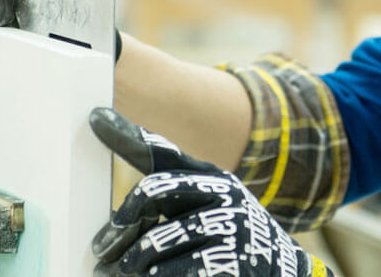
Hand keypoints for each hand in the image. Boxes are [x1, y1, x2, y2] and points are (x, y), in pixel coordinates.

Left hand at [88, 108, 333, 276]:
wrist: (283, 274)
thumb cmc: (234, 244)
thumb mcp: (215, 211)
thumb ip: (174, 202)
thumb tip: (119, 216)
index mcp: (216, 179)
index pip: (165, 152)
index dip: (129, 135)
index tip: (97, 118)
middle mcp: (223, 195)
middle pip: (153, 192)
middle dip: (121, 224)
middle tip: (102, 248)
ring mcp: (227, 228)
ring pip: (153, 242)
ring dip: (130, 264)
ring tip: (119, 273)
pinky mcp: (224, 261)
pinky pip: (166, 273)